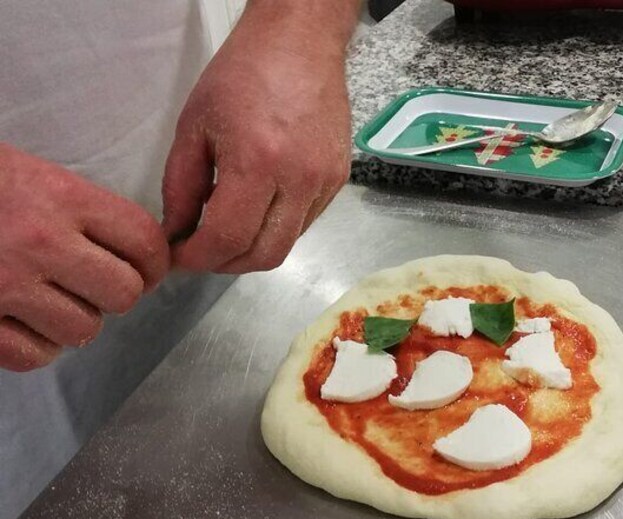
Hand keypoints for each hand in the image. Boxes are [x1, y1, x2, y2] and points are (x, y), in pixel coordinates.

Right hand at [0, 144, 168, 371]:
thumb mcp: (33, 175)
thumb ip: (85, 211)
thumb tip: (137, 251)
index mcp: (62, 197)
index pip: (144, 240)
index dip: (153, 261)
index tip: (144, 268)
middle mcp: (41, 242)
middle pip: (124, 293)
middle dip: (116, 293)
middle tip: (95, 285)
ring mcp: (6, 285)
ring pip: (84, 330)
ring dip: (75, 321)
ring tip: (51, 301)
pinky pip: (37, 356)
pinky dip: (36, 346)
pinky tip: (22, 323)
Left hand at [161, 2, 352, 273]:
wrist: (300, 43)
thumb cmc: (241, 74)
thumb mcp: (194, 125)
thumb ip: (180, 186)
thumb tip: (177, 233)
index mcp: (257, 162)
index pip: (226, 238)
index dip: (197, 258)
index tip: (178, 255)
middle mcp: (299, 180)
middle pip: (263, 255)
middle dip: (225, 264)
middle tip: (201, 252)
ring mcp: (324, 183)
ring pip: (286, 245)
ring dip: (251, 250)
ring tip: (227, 231)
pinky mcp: (338, 180)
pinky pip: (304, 224)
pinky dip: (276, 229)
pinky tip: (258, 208)